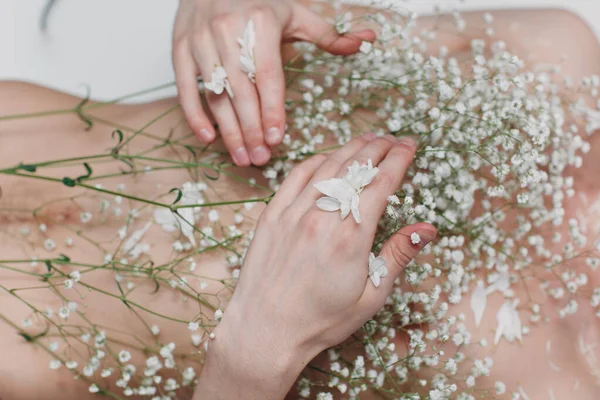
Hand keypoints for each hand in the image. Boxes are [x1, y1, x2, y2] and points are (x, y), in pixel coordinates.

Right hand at [173, 0, 375, 165]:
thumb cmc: (258, 1)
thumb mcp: (295, 14)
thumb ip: (328, 34)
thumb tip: (367, 40)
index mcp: (260, 23)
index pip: (268, 76)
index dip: (272, 110)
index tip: (277, 138)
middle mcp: (228, 32)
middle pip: (242, 92)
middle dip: (252, 130)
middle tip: (261, 158)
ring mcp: (201, 41)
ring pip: (216, 94)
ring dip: (228, 131)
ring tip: (242, 157)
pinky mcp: (180, 48)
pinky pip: (185, 87)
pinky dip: (194, 114)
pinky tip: (208, 138)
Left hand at [194, 133, 436, 398]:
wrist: (264, 331)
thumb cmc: (320, 321)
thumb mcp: (370, 297)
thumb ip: (397, 256)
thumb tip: (427, 229)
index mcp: (350, 238)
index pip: (380, 183)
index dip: (399, 158)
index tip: (411, 145)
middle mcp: (321, 217)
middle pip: (355, 167)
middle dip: (379, 147)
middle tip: (394, 139)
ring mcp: (292, 213)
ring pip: (327, 166)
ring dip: (350, 148)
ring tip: (368, 140)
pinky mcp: (271, 215)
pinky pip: (295, 176)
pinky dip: (316, 161)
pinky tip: (328, 157)